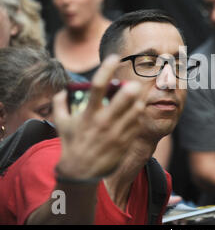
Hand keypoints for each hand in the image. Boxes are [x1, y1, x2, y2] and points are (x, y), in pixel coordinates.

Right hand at [53, 55, 147, 179]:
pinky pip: (138, 124)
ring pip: (136, 111)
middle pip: (123, 99)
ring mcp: (116, 133)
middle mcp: (103, 122)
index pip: (97, 86)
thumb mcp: (61, 124)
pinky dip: (139, 115)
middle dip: (132, 87)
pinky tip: (136, 111)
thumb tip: (62, 90)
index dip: (107, 69)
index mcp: (88, 114)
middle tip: (135, 82)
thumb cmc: (71, 144)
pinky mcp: (125, 142)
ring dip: (138, 101)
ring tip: (137, 97)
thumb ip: (60, 104)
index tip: (114, 57)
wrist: (81, 172)